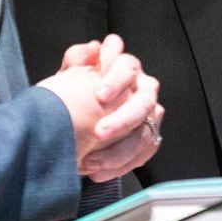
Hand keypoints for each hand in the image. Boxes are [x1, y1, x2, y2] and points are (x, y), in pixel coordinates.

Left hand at [38, 35, 162, 181]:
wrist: (76, 118)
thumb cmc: (76, 90)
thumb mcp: (71, 72)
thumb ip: (79, 57)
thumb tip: (94, 49)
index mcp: (125, 67)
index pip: (127, 66)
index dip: (116, 80)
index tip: (99, 95)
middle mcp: (142, 87)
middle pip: (144, 101)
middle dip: (122, 119)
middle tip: (99, 133)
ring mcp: (149, 113)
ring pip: (145, 132)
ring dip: (120, 150)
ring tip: (91, 161)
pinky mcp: (149, 136)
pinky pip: (143, 153)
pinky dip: (122, 165)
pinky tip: (99, 171)